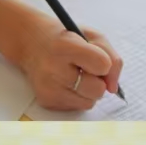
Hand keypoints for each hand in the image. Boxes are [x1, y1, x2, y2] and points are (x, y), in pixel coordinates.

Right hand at [11, 7, 125, 112]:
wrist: (33, 44)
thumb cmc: (67, 40)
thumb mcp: (92, 37)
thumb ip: (112, 59)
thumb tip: (113, 88)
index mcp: (65, 46)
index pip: (103, 64)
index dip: (104, 62)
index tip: (95, 57)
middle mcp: (53, 68)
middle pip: (97, 89)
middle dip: (98, 80)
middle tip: (85, 68)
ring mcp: (48, 87)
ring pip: (89, 102)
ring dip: (88, 90)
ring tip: (75, 75)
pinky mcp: (46, 100)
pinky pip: (77, 107)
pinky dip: (77, 96)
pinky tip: (66, 82)